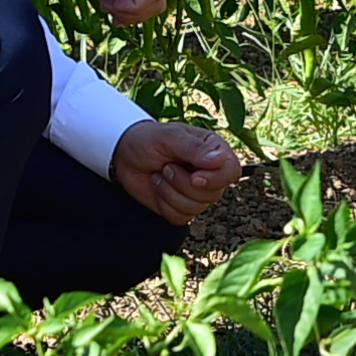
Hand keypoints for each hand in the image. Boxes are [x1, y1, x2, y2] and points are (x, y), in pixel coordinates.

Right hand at [79, 0, 166, 24]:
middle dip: (134, 16)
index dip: (133, 11)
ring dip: (131, 13)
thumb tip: (115, 12)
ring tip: (111, 7)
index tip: (114, 18)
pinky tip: (113, 3)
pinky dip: (131, 7)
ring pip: (156, 2)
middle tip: (114, 18)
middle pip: (155, 1)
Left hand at [113, 120, 240, 225]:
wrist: (123, 154)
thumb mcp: (170, 137)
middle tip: (166, 167)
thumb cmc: (148, 140)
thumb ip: (195, 149)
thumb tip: (220, 160)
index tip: (195, 176)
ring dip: (171, 193)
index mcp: (214, 151)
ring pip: (196, 208)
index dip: (216, 179)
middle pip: (213, 194)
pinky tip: (159, 189)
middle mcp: (210, 173)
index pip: (232, 171)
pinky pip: (182, 218)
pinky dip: (165, 206)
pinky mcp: (181, 207)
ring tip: (160, 175)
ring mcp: (196, 192)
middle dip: (183, 184)